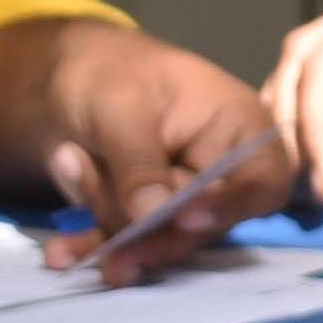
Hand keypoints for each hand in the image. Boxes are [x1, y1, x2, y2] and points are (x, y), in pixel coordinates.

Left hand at [0, 17, 292, 281]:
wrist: (67, 80)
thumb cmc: (111, 73)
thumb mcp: (121, 106)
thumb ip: (139, 161)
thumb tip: (153, 215)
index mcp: (240, 129)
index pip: (261, 182)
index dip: (230, 206)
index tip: (184, 219)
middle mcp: (223, 173)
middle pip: (201, 224)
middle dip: (144, 221)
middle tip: (94, 196)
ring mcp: (185, 201)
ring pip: (157, 238)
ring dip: (106, 216)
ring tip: (65, 159)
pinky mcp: (149, 221)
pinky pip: (128, 245)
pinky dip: (93, 244)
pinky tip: (61, 250)